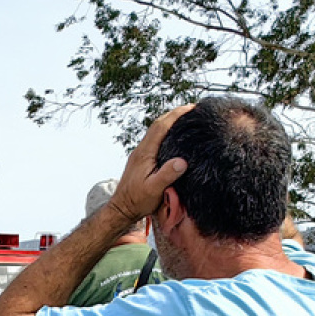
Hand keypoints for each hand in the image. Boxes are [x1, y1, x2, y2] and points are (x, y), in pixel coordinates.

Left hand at [109, 104, 194, 224]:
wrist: (122, 208)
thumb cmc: (138, 201)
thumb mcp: (154, 189)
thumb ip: (167, 175)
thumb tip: (182, 161)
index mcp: (145, 153)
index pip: (160, 127)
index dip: (176, 115)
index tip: (191, 107)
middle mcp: (141, 150)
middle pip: (158, 125)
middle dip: (174, 114)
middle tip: (192, 109)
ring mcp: (140, 154)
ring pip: (155, 132)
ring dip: (170, 122)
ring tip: (186, 119)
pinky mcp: (141, 160)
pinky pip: (155, 140)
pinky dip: (166, 132)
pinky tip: (175, 137)